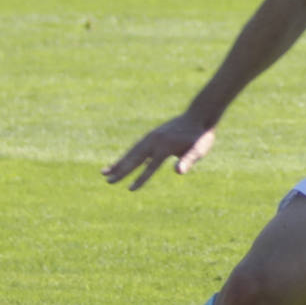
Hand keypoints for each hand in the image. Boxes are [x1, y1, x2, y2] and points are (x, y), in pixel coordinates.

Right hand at [102, 115, 216, 190]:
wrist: (199, 115)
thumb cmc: (201, 136)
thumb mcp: (199, 149)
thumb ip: (188, 160)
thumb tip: (178, 172)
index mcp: (165, 147)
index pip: (150, 167)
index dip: (140, 179)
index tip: (130, 190)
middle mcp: (154, 141)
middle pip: (134, 159)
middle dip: (121, 171)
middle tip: (107, 181)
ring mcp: (151, 136)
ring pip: (131, 152)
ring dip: (118, 162)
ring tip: (104, 172)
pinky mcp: (152, 135)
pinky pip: (136, 147)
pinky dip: (127, 155)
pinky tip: (121, 161)